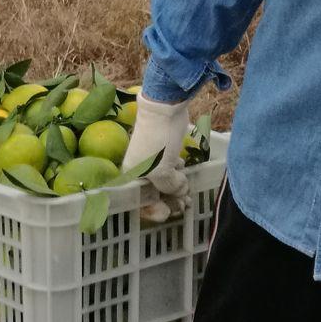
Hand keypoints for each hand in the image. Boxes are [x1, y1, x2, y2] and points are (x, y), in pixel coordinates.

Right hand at [122, 96, 194, 224]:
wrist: (164, 109)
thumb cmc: (158, 141)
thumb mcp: (163, 171)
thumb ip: (171, 187)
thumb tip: (181, 191)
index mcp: (131, 177)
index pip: (138, 202)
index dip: (153, 211)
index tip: (168, 213)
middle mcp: (138, 171)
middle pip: (152, 194)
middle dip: (169, 202)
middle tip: (184, 205)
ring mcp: (151, 161)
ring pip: (163, 182)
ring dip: (176, 190)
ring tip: (188, 194)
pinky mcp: (163, 152)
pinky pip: (170, 170)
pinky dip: (178, 175)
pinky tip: (184, 171)